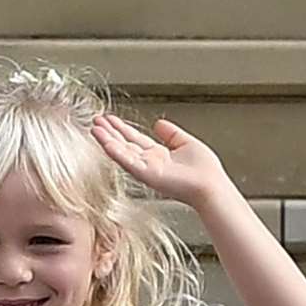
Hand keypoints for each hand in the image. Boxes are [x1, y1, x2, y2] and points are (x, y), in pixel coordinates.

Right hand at [91, 114, 231, 210]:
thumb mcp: (186, 143)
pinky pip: (129, 162)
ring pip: (122, 152)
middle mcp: (148, 162)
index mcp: (157, 154)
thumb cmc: (204, 170)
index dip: (121, 128)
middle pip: (124, 144)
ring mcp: (145, 169)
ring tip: (94, 129)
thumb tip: (159, 123)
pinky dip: (116, 153)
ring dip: (107, 140)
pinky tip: (106, 144)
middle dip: (109, 132)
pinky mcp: (147, 175)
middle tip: (95, 121)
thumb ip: (171, 133)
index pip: (134, 138)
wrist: (211, 185)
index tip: (109, 120)